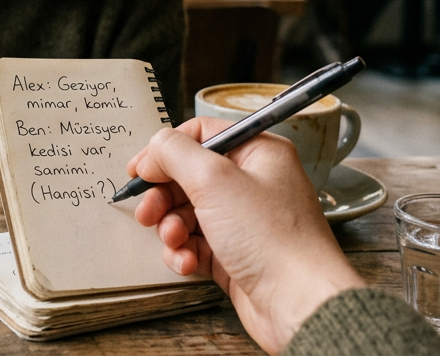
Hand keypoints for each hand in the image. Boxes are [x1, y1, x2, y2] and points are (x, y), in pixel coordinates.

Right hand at [126, 119, 363, 354]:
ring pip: (188, 213)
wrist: (299, 303)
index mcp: (258, 154)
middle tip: (148, 211)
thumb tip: (156, 146)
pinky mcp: (236, 255)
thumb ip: (175, 153)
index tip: (140, 170)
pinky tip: (187, 262)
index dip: (167, 151)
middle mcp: (253, 184)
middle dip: (163, 196)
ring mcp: (244, 221)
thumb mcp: (214, 180)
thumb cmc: (273, 239)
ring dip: (171, 227)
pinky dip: (184, 252)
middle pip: (189, 177)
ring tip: (173, 240)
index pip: (202, 135)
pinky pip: (196, 244)